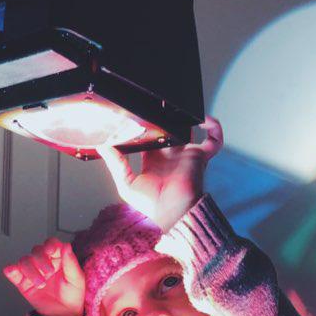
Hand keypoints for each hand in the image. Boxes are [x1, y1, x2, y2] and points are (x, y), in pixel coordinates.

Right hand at [3, 239, 84, 315]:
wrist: (64, 314)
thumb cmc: (72, 295)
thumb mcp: (76, 278)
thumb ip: (70, 262)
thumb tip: (66, 246)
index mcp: (58, 258)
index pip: (51, 244)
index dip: (49, 245)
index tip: (51, 251)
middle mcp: (44, 262)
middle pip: (36, 251)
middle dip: (41, 260)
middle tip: (49, 272)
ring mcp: (33, 272)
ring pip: (25, 261)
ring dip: (31, 270)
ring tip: (40, 283)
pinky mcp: (23, 283)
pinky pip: (14, 274)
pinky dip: (11, 270)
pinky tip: (11, 270)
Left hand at [97, 116, 223, 231]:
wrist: (172, 211)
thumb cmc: (151, 205)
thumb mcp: (126, 182)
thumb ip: (115, 162)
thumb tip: (101, 145)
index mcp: (154, 160)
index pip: (150, 137)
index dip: (145, 126)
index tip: (136, 116)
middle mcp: (171, 155)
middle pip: (169, 129)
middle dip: (165, 117)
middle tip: (156, 104)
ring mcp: (187, 154)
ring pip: (190, 129)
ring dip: (186, 118)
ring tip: (177, 105)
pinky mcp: (200, 156)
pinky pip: (214, 140)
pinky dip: (214, 128)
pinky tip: (203, 119)